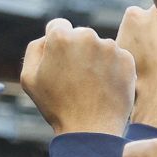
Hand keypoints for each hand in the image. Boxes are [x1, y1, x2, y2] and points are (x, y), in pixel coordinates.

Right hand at [21, 18, 135, 136]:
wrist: (91, 129)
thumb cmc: (57, 106)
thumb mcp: (29, 78)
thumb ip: (36, 48)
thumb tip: (49, 36)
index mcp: (61, 37)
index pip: (58, 26)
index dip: (57, 45)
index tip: (61, 62)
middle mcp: (87, 36)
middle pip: (80, 35)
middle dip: (77, 50)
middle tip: (76, 78)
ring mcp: (110, 47)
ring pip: (100, 46)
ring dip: (96, 59)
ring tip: (91, 85)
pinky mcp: (127, 59)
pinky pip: (117, 57)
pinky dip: (112, 68)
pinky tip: (105, 86)